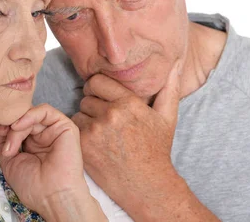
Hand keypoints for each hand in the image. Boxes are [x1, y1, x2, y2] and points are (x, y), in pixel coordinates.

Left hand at [0, 104, 105, 221]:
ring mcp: (54, 131)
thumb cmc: (32, 185)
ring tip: (10, 137)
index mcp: (32, 145)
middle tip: (0, 132)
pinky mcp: (65, 127)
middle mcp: (44, 136)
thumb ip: (4, 142)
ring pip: (31, 115)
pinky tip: (18, 126)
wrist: (51, 196)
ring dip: (16, 125)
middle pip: (23, 119)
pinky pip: (46, 111)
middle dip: (9, 123)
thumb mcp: (9, 161)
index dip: (5, 126)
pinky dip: (29, 115)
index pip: (18, 125)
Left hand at [72, 61, 184, 219]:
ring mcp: (96, 130)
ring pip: (78, 112)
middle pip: (86, 96)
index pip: (97, 81)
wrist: (146, 185)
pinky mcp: (84, 145)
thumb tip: (175, 64)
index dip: (97, 88)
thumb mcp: (167, 118)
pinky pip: (73, 128)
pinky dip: (80, 133)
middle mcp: (111, 114)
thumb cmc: (156, 150)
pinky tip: (94, 141)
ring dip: (85, 118)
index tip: (101, 96)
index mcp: (129, 103)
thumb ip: (169, 89)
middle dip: (92, 103)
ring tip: (99, 130)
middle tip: (102, 116)